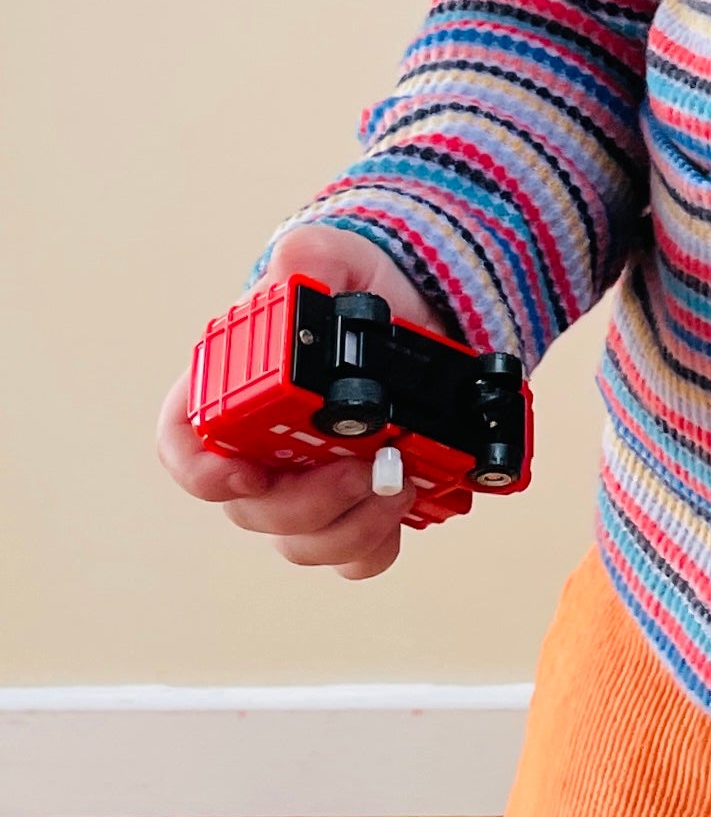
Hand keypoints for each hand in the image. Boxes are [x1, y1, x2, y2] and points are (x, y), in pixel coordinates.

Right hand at [156, 227, 449, 579]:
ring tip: (401, 481)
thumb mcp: (336, 259)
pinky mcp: (354, 508)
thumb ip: (310, 258)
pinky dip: (379, 544)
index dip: (200, 471)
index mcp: (232, 389)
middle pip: (250, 509)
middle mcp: (260, 449)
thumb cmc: (357, 288)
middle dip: (308, 502)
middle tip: (363, 468)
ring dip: (351, 525)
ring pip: (301, 542)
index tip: (244, 475)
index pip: (183, 442)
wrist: (421, 317)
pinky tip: (410, 505)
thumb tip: (292, 267)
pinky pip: (352, 557)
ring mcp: (304, 486)